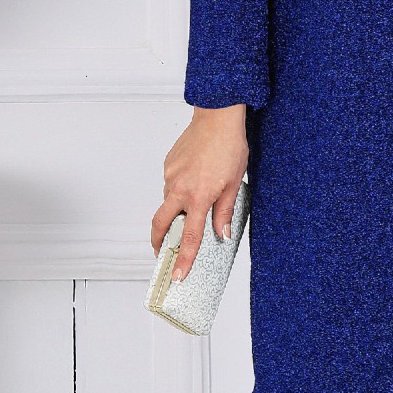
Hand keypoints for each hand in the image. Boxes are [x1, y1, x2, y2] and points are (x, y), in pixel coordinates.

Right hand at [152, 105, 248, 281]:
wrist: (217, 117)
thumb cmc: (229, 147)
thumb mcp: (234, 183)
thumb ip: (224, 211)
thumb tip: (221, 233)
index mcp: (198, 196)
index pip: (189, 236)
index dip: (183, 259)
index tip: (177, 275)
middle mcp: (179, 188)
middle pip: (160, 223)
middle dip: (158, 241)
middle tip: (161, 253)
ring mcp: (171, 176)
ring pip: (167, 202)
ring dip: (174, 210)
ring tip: (192, 205)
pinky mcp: (168, 165)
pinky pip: (170, 185)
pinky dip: (178, 191)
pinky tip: (193, 181)